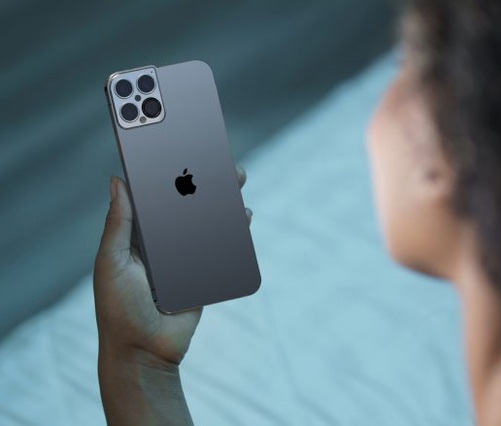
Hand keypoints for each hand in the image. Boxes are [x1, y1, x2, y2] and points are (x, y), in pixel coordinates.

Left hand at [93, 167, 250, 367]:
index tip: (181, 148)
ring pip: (207, 223)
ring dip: (222, 203)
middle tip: (219, 161)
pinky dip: (234, 231)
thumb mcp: (111, 262)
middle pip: (186, 205)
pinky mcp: (204, 273)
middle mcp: (163, 243)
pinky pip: (221, 248)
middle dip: (204, 182)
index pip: (154, 197)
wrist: (144, 352)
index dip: (167, 173)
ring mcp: (185, 258)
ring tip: (236, 183)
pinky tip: (242, 217)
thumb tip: (117, 180)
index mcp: (138, 236)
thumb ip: (118, 224)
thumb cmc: (119, 308)